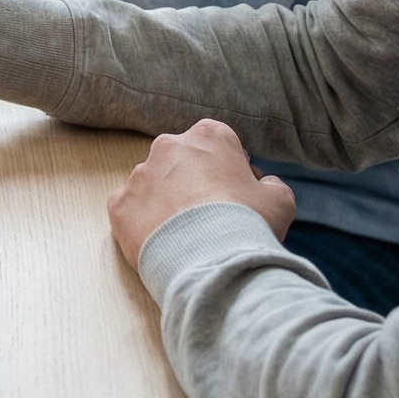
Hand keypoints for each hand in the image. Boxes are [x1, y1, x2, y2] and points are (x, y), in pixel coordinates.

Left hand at [106, 119, 296, 268]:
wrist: (210, 261)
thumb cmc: (248, 224)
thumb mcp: (279, 200)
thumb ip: (270, 184)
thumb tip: (264, 184)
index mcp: (208, 136)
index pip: (218, 143)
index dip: (229, 167)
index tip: (236, 191)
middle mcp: (168, 147)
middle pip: (182, 161)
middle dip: (194, 182)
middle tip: (210, 215)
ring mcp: (139, 175)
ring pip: (154, 185)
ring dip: (167, 202)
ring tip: (187, 234)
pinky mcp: (118, 204)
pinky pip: (132, 210)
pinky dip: (145, 223)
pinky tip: (164, 242)